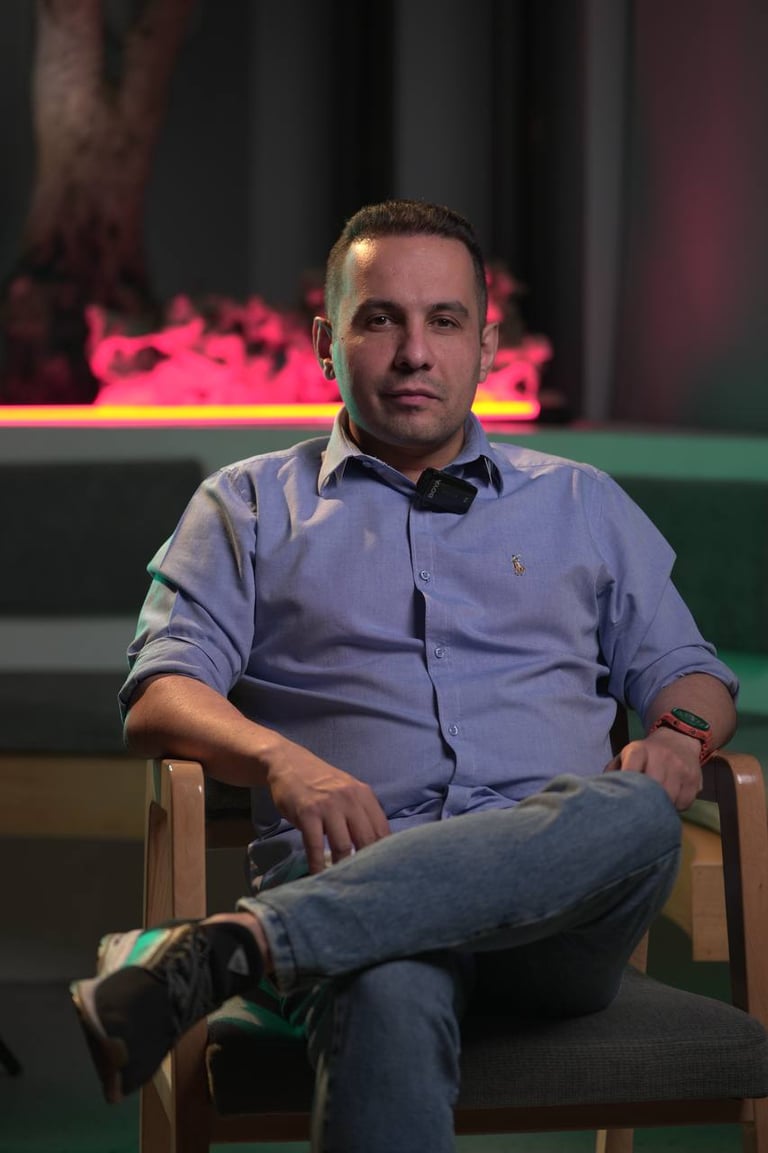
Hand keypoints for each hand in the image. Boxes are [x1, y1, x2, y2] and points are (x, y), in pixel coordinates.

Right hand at [264, 740, 389, 872]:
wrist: (289, 763)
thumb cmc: (320, 782)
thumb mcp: (348, 791)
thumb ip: (362, 812)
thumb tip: (376, 845)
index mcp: (364, 795)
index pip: (382, 830)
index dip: (383, 854)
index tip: (380, 871)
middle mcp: (350, 799)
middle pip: (366, 840)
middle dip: (366, 864)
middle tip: (363, 882)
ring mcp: (329, 806)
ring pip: (343, 845)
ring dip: (342, 867)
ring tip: (342, 883)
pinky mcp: (308, 814)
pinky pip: (315, 846)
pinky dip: (318, 865)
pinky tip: (318, 876)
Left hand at [604, 727, 702, 810]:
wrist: (678, 739)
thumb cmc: (647, 754)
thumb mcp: (627, 754)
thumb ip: (613, 770)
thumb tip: (601, 790)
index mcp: (639, 750)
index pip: (631, 771)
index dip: (627, 789)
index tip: (624, 802)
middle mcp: (661, 756)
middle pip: (652, 789)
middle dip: (646, 802)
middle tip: (641, 809)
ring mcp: (680, 767)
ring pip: (669, 798)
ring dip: (662, 806)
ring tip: (656, 802)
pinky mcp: (695, 778)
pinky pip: (684, 803)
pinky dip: (677, 806)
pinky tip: (672, 798)